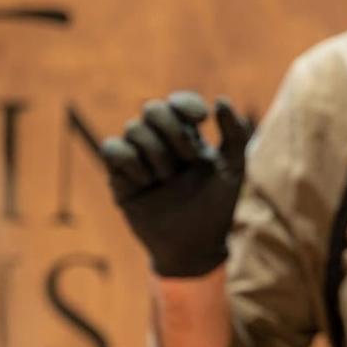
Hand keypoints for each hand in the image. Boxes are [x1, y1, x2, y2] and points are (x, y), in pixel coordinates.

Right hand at [100, 92, 251, 279]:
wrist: (195, 246)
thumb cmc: (216, 209)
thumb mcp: (234, 171)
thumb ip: (235, 134)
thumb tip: (221, 99)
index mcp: (187, 138)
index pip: (178, 103)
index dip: (186, 103)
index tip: (201, 118)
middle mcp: (160, 144)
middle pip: (153, 108)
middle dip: (172, 130)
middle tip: (187, 159)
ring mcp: (138, 158)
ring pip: (133, 128)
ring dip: (156, 153)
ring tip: (167, 179)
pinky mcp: (119, 176)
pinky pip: (111, 148)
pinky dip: (130, 160)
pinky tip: (145, 181)